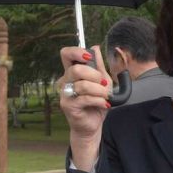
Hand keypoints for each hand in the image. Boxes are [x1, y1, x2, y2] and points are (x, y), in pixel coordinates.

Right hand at [59, 45, 111, 170]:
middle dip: (95, 75)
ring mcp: (65, 94)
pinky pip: (85, 98)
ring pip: (83, 85)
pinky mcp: (68, 106)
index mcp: (72, 72)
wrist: (93, 125)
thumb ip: (99, 66)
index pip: (66, 54)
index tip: (89, 57)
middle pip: (76, 69)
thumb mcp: (103, 81)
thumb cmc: (96, 102)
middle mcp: (66, 81)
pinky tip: (104, 104)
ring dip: (100, 90)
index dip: (76, 52)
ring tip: (106, 96)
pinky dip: (99, 100)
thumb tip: (95, 47)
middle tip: (104, 84)